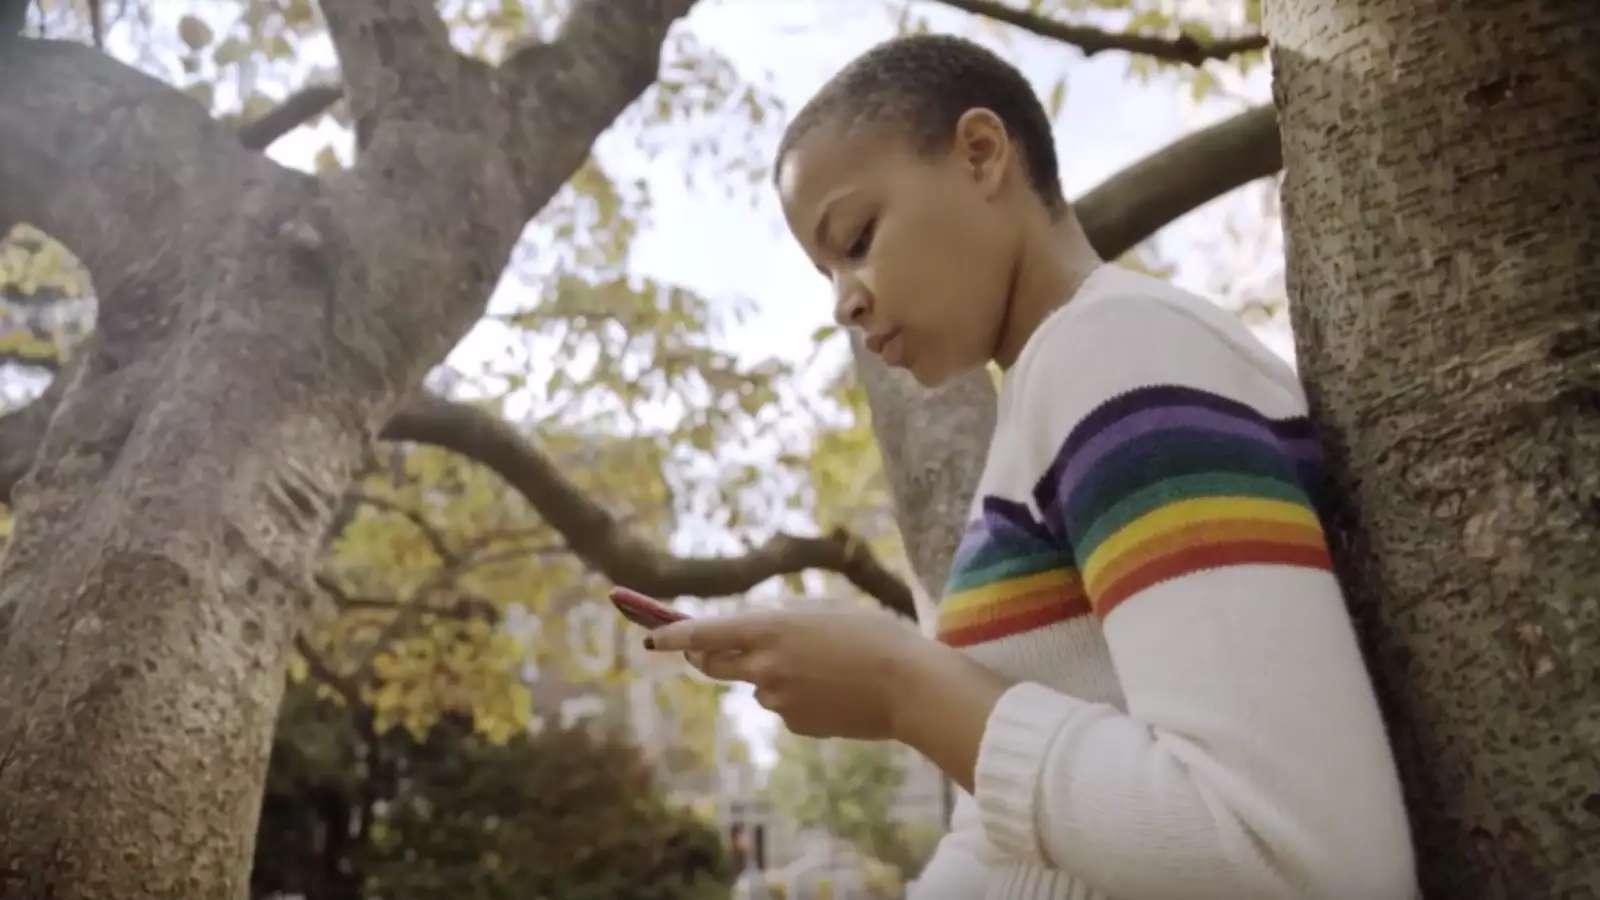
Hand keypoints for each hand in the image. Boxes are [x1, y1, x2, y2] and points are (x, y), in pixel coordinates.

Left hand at [646, 610, 923, 740]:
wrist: (908, 685)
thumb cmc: (872, 636)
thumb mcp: (822, 612)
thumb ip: (780, 624)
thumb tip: (753, 642)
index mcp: (770, 628)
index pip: (704, 633)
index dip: (673, 635)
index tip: (652, 637)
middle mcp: (765, 666)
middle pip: (714, 665)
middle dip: (705, 656)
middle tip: (709, 648)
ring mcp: (778, 699)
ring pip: (758, 685)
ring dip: (773, 675)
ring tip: (824, 666)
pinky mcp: (796, 724)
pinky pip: (786, 707)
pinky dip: (800, 698)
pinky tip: (835, 691)